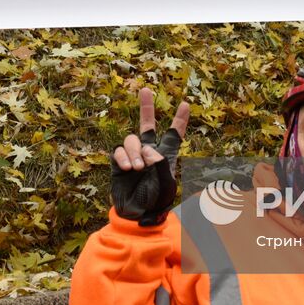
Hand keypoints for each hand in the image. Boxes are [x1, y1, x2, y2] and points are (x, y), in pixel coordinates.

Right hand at [111, 87, 189, 225]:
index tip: (186, 104)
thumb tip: (149, 151)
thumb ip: (161, 165)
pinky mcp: (117, 164)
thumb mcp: (166, 184)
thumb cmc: (156, 202)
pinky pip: (118, 151)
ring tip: (138, 168)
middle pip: (147, 125)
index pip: (173, 134)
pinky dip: (123, 157)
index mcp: (165, 156)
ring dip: (135, 151)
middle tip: (146, 89)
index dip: (179, 120)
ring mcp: (132, 156)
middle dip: (147, 107)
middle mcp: (148, 152)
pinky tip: (127, 168)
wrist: (137, 215)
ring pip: (132, 139)